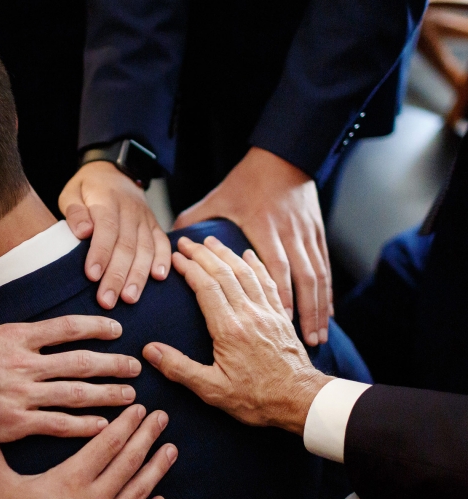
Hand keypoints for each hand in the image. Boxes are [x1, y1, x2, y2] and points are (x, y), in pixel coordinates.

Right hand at [0, 315, 142, 442]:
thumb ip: (13, 337)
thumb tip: (33, 334)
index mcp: (18, 336)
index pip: (68, 327)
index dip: (97, 327)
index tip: (117, 329)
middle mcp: (25, 363)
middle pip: (81, 361)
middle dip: (113, 364)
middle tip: (136, 366)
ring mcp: (21, 394)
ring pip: (75, 394)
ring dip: (106, 394)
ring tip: (130, 397)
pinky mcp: (13, 423)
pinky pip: (56, 424)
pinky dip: (82, 425)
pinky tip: (102, 426)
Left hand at [59, 161, 170, 307]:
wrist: (114, 170)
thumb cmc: (87, 188)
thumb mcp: (72, 192)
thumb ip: (75, 212)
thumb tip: (82, 232)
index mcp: (107, 200)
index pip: (106, 229)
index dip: (100, 253)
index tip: (92, 276)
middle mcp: (130, 210)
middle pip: (127, 245)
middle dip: (117, 275)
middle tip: (107, 300)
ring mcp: (145, 218)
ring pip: (145, 248)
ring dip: (138, 275)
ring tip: (130, 298)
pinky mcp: (154, 225)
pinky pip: (162, 243)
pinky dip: (163, 260)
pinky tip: (159, 277)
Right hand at [143, 236, 330, 434]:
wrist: (301, 402)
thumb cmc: (256, 399)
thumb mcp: (212, 390)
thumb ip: (179, 368)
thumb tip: (149, 351)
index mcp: (229, 329)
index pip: (205, 287)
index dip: (188, 268)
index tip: (175, 256)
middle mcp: (248, 314)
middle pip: (223, 273)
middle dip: (202, 254)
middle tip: (186, 241)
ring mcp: (267, 312)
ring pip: (245, 272)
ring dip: (226, 253)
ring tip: (211, 241)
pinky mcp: (281, 316)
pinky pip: (268, 282)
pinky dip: (256, 264)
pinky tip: (249, 254)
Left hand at [173, 147, 330, 346]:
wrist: (284, 157)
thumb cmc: (246, 180)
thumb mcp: (217, 197)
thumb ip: (195, 218)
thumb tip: (171, 239)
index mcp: (263, 229)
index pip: (271, 267)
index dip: (279, 295)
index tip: (281, 322)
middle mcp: (288, 236)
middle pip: (301, 278)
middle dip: (304, 311)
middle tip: (304, 342)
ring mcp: (306, 237)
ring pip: (316, 278)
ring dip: (317, 309)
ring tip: (317, 337)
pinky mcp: (317, 237)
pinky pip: (324, 271)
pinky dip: (327, 295)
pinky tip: (328, 316)